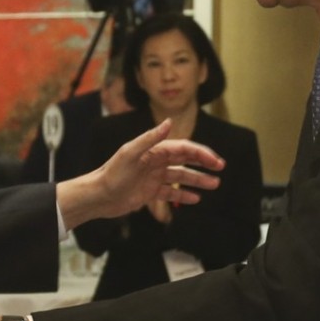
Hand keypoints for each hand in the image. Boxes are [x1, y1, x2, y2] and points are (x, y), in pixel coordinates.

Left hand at [56, 119, 222, 229]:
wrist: (98, 196)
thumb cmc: (112, 173)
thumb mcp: (130, 153)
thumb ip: (151, 138)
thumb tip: (169, 121)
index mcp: (154, 150)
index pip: (183, 148)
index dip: (201, 153)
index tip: (216, 161)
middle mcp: (156, 161)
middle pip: (185, 160)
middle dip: (204, 163)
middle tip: (221, 168)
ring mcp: (154, 177)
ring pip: (181, 177)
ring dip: (198, 180)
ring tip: (214, 184)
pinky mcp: (150, 192)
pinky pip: (171, 192)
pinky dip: (183, 195)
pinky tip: (195, 199)